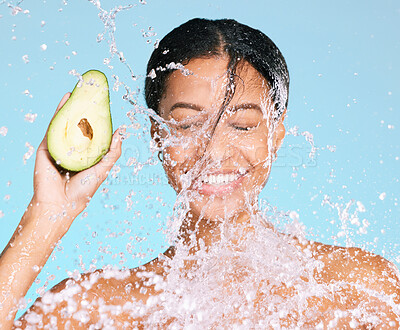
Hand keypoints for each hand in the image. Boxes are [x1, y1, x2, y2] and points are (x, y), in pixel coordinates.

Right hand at [32, 93, 122, 229]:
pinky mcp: (47, 146)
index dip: (96, 119)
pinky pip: (54, 125)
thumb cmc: (82, 190)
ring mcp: (59, 146)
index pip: (91, 133)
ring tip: (79, 91)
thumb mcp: (103, 169)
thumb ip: (112, 152)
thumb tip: (121, 133)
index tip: (103, 105)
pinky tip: (66, 100)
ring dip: (71, 105)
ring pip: (66, 122)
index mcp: (85, 154)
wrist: (60, 204)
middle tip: (91, 93)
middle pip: (77, 125)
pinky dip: (60, 111)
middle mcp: (72, 148)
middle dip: (83, 109)